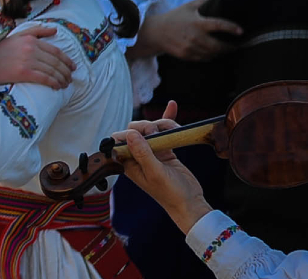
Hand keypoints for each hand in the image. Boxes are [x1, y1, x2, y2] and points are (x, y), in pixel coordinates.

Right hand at [0, 26, 76, 88]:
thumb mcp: (16, 36)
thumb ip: (36, 31)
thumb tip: (55, 30)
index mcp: (30, 40)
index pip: (55, 51)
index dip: (66, 60)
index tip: (72, 67)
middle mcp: (31, 49)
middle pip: (56, 61)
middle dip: (66, 71)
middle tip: (70, 78)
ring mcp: (28, 61)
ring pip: (52, 71)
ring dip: (61, 79)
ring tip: (65, 84)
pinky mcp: (24, 73)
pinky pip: (45, 78)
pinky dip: (54, 83)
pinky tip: (57, 87)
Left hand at [113, 101, 213, 232]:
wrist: (189, 202)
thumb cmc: (170, 193)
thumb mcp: (155, 173)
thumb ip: (142, 153)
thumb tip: (130, 134)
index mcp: (127, 163)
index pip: (118, 141)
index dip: (127, 133)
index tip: (144, 135)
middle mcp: (136, 156)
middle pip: (134, 130)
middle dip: (146, 126)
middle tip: (157, 132)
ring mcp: (151, 152)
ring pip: (150, 129)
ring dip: (161, 124)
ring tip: (173, 128)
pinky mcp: (165, 150)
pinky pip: (163, 132)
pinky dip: (167, 119)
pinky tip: (172, 106)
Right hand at [136, 0, 242, 60]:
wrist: (155, 32)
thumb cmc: (174, 17)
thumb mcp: (188, 6)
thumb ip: (204, 1)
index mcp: (197, 23)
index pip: (219, 25)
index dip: (231, 28)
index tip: (241, 31)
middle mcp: (195, 36)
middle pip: (218, 46)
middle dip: (229, 47)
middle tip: (236, 45)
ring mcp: (190, 47)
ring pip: (212, 54)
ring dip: (221, 53)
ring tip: (226, 49)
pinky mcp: (186, 55)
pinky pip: (203, 59)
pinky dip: (210, 56)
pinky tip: (213, 53)